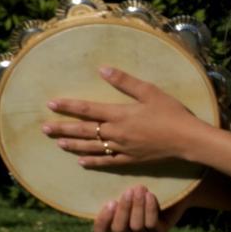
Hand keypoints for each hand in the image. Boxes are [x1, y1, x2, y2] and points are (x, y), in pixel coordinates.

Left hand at [43, 67, 203, 168]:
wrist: (186, 139)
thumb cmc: (171, 113)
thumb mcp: (149, 92)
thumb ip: (125, 81)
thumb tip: (103, 69)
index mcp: (119, 114)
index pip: (88, 110)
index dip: (68, 106)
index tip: (51, 104)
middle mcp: (116, 133)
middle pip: (84, 131)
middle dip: (63, 128)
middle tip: (44, 129)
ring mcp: (122, 148)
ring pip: (92, 147)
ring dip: (73, 145)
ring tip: (58, 143)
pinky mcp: (130, 159)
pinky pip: (107, 161)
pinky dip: (93, 162)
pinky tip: (81, 162)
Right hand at [92, 185, 188, 231]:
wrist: (177, 186)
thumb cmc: (146, 181)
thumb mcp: (128, 181)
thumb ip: (113, 184)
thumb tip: (94, 167)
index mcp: (114, 219)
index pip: (100, 230)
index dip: (102, 221)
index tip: (110, 202)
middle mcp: (127, 229)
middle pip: (118, 229)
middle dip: (123, 210)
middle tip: (128, 192)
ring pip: (135, 226)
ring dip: (137, 207)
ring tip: (140, 188)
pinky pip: (151, 225)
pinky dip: (150, 209)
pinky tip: (151, 195)